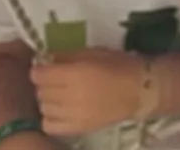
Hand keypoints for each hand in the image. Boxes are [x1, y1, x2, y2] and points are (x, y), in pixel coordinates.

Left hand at [26, 49, 148, 138]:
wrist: (140, 90)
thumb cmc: (119, 66)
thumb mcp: (93, 52)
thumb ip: (67, 55)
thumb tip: (46, 59)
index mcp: (75, 74)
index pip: (39, 75)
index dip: (39, 70)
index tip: (44, 68)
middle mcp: (71, 95)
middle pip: (40, 91)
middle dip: (45, 84)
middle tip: (55, 80)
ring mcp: (74, 115)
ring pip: (44, 107)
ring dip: (48, 100)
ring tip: (59, 95)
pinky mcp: (78, 128)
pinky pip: (50, 125)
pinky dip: (50, 117)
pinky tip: (60, 111)